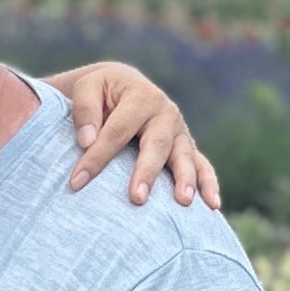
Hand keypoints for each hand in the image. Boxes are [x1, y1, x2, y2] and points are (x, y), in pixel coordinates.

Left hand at [60, 63, 220, 210]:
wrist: (123, 86)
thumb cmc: (102, 92)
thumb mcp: (87, 89)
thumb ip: (85, 111)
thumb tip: (87, 141)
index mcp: (141, 96)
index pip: (117, 131)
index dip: (97, 157)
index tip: (77, 181)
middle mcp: (165, 112)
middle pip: (156, 145)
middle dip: (147, 172)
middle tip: (137, 198)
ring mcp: (180, 131)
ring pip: (184, 156)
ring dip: (185, 179)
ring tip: (183, 201)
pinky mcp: (187, 147)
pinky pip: (202, 165)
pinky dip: (208, 183)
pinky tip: (212, 205)